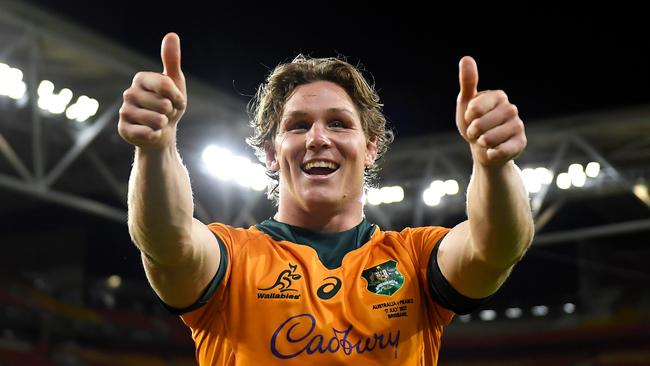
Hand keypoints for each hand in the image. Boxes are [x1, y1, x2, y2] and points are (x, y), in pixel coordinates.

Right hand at [118, 32, 186, 149]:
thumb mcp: (175, 83)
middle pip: (163, 105)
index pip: (166, 85)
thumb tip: (172, 34)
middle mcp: (129, 93)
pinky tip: (151, 132)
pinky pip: (148, 133)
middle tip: (165, 113)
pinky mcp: (123, 130)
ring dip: (164, 125)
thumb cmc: (169, 105)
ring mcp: (124, 112)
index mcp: (140, 79)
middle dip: (171, 112)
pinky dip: (155, 135)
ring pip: (157, 120)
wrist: (162, 132)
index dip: (177, 97)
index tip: (176, 99)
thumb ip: (172, 60)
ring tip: (158, 122)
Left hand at [455, 56, 525, 166]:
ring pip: (490, 139)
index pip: (475, 107)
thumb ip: (468, 82)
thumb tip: (466, 58)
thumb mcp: (466, 103)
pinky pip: (502, 150)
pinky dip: (492, 154)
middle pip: (481, 124)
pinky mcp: (521, 142)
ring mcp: (518, 126)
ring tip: (483, 141)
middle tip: (476, 132)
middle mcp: (511, 108)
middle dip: (473, 132)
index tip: (470, 118)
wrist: (483, 148)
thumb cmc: (474, 123)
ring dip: (481, 143)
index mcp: (498, 96)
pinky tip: (492, 151)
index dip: (468, 117)